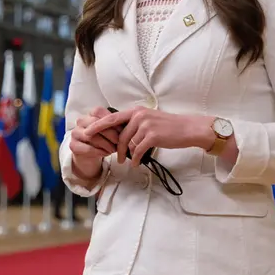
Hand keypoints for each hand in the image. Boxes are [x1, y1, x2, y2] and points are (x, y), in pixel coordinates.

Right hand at [70, 106, 122, 178]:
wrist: (90, 155)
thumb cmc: (104, 140)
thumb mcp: (111, 131)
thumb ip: (116, 126)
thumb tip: (127, 126)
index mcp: (90, 114)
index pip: (99, 111)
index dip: (111, 120)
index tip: (122, 130)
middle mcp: (80, 121)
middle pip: (95, 123)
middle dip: (110, 133)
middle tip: (119, 142)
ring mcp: (75, 133)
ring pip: (91, 136)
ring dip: (106, 144)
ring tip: (114, 149)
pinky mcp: (73, 145)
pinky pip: (87, 148)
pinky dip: (99, 151)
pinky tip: (106, 153)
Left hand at [84, 107, 214, 165]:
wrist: (187, 128)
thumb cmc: (169, 126)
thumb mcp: (149, 119)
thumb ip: (135, 124)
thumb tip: (121, 135)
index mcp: (136, 111)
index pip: (112, 118)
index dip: (98, 126)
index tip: (87, 132)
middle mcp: (139, 115)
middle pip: (120, 135)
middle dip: (116, 148)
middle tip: (116, 158)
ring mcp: (145, 125)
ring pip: (129, 144)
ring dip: (128, 155)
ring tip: (130, 161)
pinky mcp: (152, 135)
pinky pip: (138, 150)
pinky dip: (136, 159)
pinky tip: (136, 163)